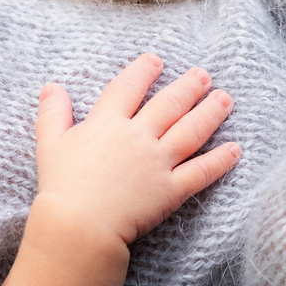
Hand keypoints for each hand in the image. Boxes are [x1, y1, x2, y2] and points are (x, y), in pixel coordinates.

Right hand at [0, 55, 240, 285]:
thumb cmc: (61, 186)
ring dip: (210, 113)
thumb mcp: (50, 143)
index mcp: (107, 123)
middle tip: (204, 76)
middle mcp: (138, 137)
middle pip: (168, 105)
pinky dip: (220, 160)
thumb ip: (53, 113)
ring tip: (225, 99)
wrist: (79, 225)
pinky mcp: (171, 190)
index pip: (128, 88)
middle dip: (188, 87)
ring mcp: (158, 162)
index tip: (156, 60)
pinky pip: (201, 172)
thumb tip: (51, 86)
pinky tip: (235, 150)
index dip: (143, 71)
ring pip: (190, 132)